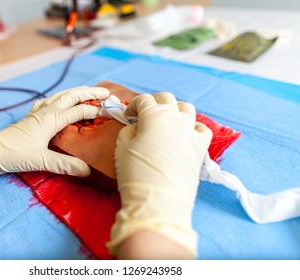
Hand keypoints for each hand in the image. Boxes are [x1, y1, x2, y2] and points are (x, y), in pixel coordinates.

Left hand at [0, 86, 109, 186]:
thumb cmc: (15, 155)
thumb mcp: (42, 161)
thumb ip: (66, 165)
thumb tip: (88, 170)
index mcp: (51, 119)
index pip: (80, 110)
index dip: (97, 110)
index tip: (111, 113)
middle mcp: (46, 111)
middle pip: (72, 95)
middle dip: (90, 92)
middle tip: (107, 92)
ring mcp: (38, 112)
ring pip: (61, 95)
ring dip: (77, 92)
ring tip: (89, 93)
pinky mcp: (31, 117)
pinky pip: (50, 101)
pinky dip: (61, 98)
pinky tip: (59, 101)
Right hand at [108, 92, 211, 257]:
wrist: (158, 200)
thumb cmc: (135, 172)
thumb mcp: (122, 146)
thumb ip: (130, 129)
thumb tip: (139, 127)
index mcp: (154, 115)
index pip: (143, 100)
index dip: (133, 106)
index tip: (128, 116)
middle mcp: (175, 118)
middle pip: (166, 99)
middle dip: (154, 102)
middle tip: (145, 114)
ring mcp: (191, 132)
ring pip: (186, 108)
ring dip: (174, 109)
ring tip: (166, 120)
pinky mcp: (200, 148)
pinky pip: (201, 129)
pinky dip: (193, 127)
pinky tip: (185, 134)